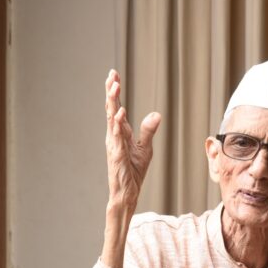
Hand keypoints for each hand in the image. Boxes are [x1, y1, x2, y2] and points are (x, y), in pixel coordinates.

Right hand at [104, 69, 160, 209]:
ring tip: (114, 86)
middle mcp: (114, 136)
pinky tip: (120, 112)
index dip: (114, 92)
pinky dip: (117, 123)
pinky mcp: (117, 154)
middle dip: (111, 91)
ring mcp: (114, 144)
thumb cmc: (133, 172)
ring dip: (113, 102)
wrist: (127, 193)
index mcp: (119, 133)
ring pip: (112, 118)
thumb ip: (148, 131)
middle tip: (111, 74)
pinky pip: (117, 136)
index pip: (116, 108)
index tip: (114, 75)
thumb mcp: (145, 148)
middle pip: (111, 108)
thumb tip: (156, 114)